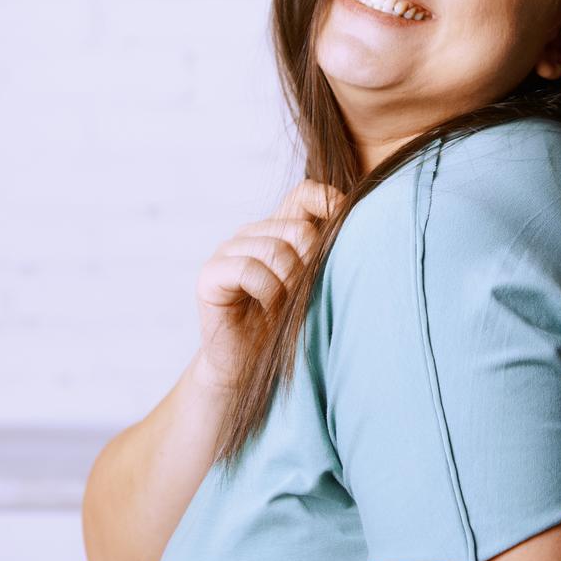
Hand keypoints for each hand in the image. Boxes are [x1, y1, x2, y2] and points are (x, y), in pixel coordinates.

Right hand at [193, 179, 344, 392]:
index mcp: (278, 230)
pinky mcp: (210, 274)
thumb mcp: (311, 286)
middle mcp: (252, 233)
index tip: (344, 228)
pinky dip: (266, 293)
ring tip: (283, 307)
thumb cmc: (284, 326)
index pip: (305, 194)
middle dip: (309, 265)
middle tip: (303, 294)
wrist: (247, 366)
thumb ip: (322, 255)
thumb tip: (350, 224)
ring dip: (288, 285)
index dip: (327, 202)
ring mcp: (228, 250)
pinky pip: (249, 269)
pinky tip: (266, 309)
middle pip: (297, 228)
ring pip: (274, 249)